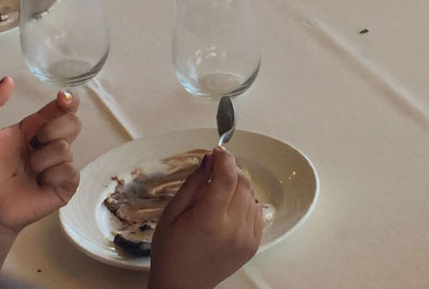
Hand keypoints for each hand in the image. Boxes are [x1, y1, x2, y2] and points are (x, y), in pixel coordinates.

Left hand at [0, 78, 82, 233]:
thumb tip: (8, 79)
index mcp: (34, 128)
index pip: (61, 108)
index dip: (68, 100)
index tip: (63, 98)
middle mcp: (50, 144)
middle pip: (73, 122)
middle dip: (53, 129)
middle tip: (33, 142)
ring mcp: (59, 166)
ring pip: (66, 149)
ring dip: (41, 159)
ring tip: (27, 170)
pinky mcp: (65, 186)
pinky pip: (69, 171)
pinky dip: (50, 176)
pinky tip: (38, 183)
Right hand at [147, 149, 263, 288]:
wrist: (181, 285)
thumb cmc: (170, 252)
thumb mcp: (171, 214)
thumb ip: (193, 184)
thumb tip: (208, 160)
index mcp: (209, 219)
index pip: (227, 176)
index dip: (224, 159)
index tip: (218, 152)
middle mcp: (233, 228)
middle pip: (242, 183)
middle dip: (231, 170)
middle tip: (216, 169)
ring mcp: (246, 238)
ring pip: (251, 196)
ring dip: (238, 187)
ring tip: (219, 194)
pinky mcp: (253, 245)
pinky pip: (257, 211)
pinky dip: (246, 203)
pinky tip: (229, 209)